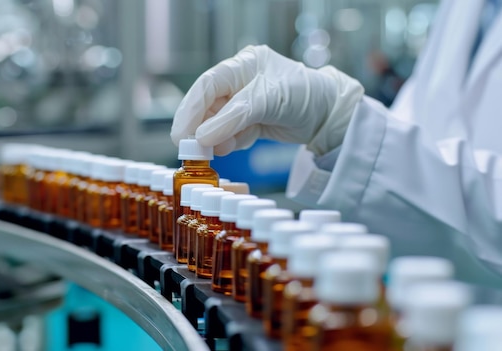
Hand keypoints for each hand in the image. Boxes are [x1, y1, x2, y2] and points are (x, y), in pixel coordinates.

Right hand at [170, 45, 363, 155]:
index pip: (207, 85)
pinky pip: (232, 134)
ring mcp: (246, 102)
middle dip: (199, 127)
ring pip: (218, 122)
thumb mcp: (266, 101)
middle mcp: (241, 82)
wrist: (331, 115)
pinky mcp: (252, 121)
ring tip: (212, 151)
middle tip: (189, 148)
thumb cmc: (304, 94)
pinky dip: (229, 143)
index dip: (190, 109)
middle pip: (208, 105)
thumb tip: (201, 137)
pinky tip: (230, 147)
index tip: (181, 133)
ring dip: (214, 138)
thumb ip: (232, 118)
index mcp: (244, 65)